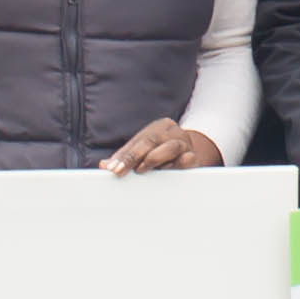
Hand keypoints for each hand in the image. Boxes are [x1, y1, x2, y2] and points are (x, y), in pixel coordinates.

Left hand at [103, 119, 223, 174]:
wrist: (193, 156)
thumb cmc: (163, 155)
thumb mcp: (144, 153)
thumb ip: (124, 158)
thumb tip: (104, 166)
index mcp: (159, 127)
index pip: (138, 140)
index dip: (124, 155)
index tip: (112, 168)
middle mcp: (173, 132)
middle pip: (152, 141)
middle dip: (133, 157)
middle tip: (120, 171)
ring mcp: (186, 144)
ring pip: (170, 147)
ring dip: (154, 159)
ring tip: (142, 169)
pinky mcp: (195, 157)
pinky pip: (187, 160)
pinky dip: (177, 165)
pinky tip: (168, 171)